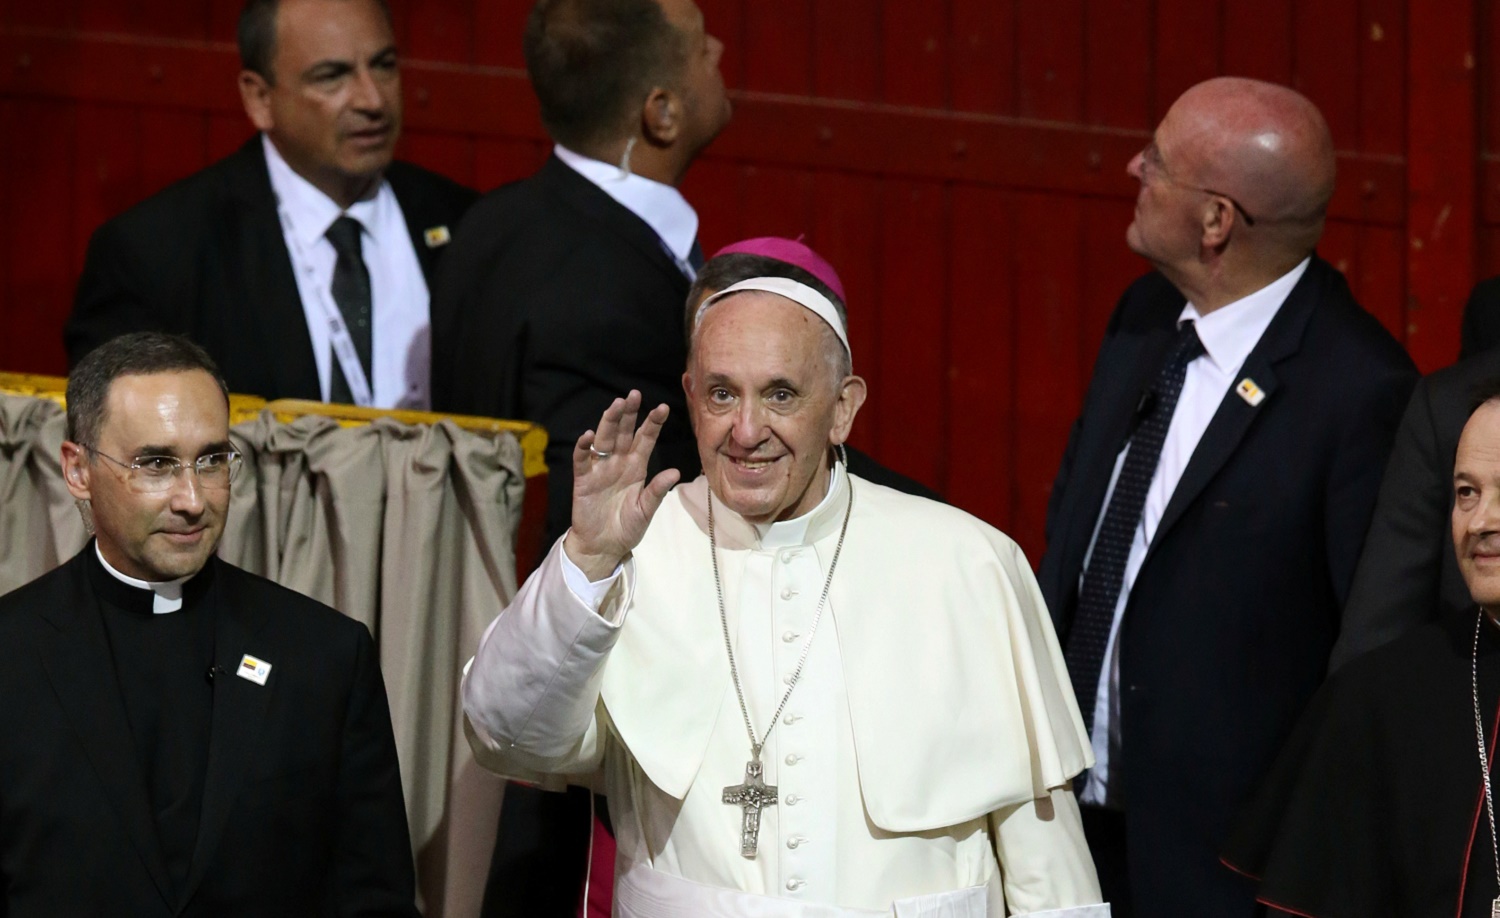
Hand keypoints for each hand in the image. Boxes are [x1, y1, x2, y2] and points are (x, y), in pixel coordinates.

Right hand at [563, 390, 680, 579]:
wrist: (603, 547)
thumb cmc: (627, 528)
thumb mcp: (646, 511)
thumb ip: (657, 492)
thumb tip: (676, 472)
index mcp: (636, 467)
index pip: (645, 439)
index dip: (653, 423)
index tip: (663, 407)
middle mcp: (618, 463)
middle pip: (623, 433)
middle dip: (629, 414)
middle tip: (634, 395)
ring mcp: (600, 469)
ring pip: (604, 440)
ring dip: (609, 422)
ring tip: (616, 406)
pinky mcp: (583, 480)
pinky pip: (582, 460)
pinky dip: (584, 448)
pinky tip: (589, 436)